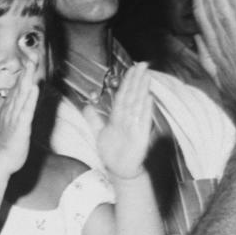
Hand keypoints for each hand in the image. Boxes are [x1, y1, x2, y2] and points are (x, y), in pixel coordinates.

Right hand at [0, 60, 39, 174]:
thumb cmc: (4, 146)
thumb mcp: (8, 126)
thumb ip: (13, 115)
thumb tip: (17, 107)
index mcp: (8, 111)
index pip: (16, 90)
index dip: (23, 76)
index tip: (28, 62)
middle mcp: (10, 112)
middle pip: (18, 88)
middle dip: (25, 73)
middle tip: (31, 57)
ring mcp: (14, 119)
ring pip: (22, 96)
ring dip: (27, 81)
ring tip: (32, 67)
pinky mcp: (20, 128)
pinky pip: (26, 111)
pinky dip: (30, 99)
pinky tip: (34, 89)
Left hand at [87, 62, 153, 180]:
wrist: (120, 170)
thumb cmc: (112, 152)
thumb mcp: (99, 133)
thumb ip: (94, 119)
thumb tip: (86, 106)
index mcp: (118, 116)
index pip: (123, 94)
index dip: (128, 81)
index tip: (132, 67)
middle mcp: (128, 118)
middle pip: (132, 95)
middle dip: (137, 80)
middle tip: (143, 64)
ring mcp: (135, 126)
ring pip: (138, 104)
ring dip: (142, 90)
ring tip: (147, 76)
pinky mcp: (140, 136)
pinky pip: (143, 121)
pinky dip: (146, 110)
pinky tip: (149, 98)